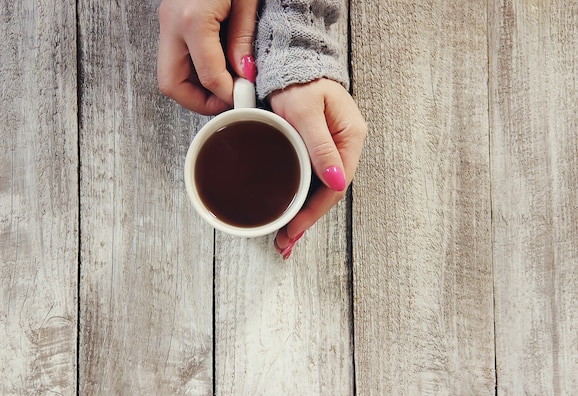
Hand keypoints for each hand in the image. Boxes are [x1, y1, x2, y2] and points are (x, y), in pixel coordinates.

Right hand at [157, 0, 258, 114]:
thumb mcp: (246, 0)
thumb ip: (243, 38)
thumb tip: (244, 74)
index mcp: (193, 19)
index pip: (208, 77)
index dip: (227, 95)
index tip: (243, 98)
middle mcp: (172, 23)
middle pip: (172, 84)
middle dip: (199, 102)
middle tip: (225, 103)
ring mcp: (167, 21)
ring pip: (170, 74)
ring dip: (195, 88)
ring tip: (224, 85)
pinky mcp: (170, 19)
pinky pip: (175, 57)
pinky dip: (193, 70)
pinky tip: (217, 67)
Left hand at [270, 79, 366, 258]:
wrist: (288, 61)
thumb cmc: (297, 81)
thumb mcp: (306, 113)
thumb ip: (320, 147)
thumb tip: (337, 182)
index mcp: (350, 137)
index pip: (336, 185)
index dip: (314, 211)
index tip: (293, 228)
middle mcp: (345, 146)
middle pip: (328, 192)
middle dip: (307, 218)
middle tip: (285, 241)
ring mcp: (332, 147)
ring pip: (320, 188)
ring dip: (304, 212)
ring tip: (285, 235)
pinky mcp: (317, 147)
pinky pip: (312, 177)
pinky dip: (301, 196)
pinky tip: (291, 210)